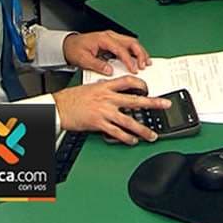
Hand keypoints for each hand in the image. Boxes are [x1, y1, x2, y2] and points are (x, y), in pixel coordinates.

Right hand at [53, 75, 170, 144]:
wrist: (56, 107)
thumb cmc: (70, 98)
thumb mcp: (91, 87)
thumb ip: (106, 90)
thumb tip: (117, 94)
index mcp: (106, 86)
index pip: (129, 81)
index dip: (141, 84)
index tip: (148, 88)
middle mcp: (108, 98)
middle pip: (136, 100)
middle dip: (153, 103)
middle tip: (166, 104)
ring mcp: (104, 112)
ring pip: (129, 121)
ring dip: (143, 129)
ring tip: (153, 134)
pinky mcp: (99, 124)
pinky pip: (117, 133)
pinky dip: (126, 138)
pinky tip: (133, 141)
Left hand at [63, 30, 150, 74]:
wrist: (69, 44)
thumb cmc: (75, 49)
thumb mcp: (83, 59)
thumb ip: (97, 65)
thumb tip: (109, 71)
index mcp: (103, 39)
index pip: (121, 49)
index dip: (128, 60)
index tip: (133, 69)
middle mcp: (110, 36)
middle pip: (131, 42)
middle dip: (140, 54)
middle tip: (143, 65)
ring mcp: (113, 37)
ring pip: (132, 42)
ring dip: (140, 52)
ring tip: (146, 62)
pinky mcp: (114, 41)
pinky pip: (128, 44)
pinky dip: (136, 51)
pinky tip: (139, 58)